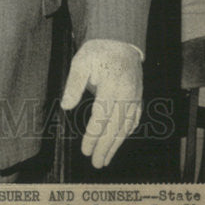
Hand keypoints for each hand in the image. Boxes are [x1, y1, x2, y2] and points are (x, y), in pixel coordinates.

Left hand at [61, 39, 142, 168]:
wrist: (121, 40)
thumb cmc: (98, 51)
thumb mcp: (81, 61)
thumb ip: (74, 84)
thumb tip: (65, 106)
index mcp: (111, 86)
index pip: (101, 117)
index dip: (93, 136)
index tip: (85, 151)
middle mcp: (126, 94)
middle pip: (115, 127)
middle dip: (105, 148)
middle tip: (96, 164)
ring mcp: (135, 96)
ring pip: (126, 126)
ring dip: (116, 145)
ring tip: (106, 160)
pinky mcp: (139, 96)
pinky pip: (135, 118)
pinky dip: (128, 132)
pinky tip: (120, 141)